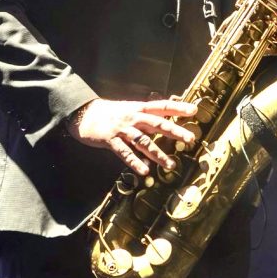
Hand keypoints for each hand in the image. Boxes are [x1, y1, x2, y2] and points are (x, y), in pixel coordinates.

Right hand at [67, 98, 197, 176]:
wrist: (83, 113)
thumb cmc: (109, 113)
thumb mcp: (129, 109)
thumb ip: (146, 116)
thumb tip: (165, 120)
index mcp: (138, 109)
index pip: (161, 106)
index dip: (177, 108)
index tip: (193, 110)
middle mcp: (133, 117)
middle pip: (157, 124)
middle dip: (174, 132)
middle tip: (190, 139)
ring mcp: (122, 129)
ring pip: (143, 141)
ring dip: (158, 154)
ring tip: (171, 164)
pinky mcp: (111, 140)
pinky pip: (125, 153)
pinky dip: (135, 162)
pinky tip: (144, 171)